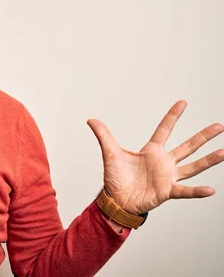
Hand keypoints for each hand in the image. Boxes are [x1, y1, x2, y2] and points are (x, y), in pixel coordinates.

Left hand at [87, 100, 223, 214]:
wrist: (116, 200)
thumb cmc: (116, 178)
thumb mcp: (110, 153)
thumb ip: (103, 135)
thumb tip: (91, 119)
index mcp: (151, 151)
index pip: (165, 129)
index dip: (173, 116)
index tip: (183, 102)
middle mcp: (164, 162)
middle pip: (187, 146)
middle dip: (203, 136)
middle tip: (219, 126)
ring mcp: (168, 177)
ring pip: (193, 166)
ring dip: (209, 160)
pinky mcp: (167, 191)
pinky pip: (185, 190)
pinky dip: (197, 191)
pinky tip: (210, 190)